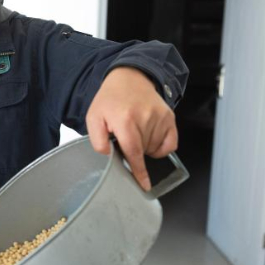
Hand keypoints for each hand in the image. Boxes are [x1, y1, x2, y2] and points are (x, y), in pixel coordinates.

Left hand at [85, 67, 177, 190]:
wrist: (129, 78)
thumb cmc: (110, 100)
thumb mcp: (94, 117)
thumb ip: (96, 139)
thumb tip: (107, 155)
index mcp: (125, 120)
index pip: (134, 152)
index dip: (139, 171)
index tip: (144, 185)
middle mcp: (145, 118)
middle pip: (143, 152)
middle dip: (133, 150)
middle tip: (125, 134)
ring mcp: (160, 117)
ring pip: (155, 149)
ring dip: (145, 146)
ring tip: (136, 129)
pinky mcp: (170, 117)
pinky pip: (170, 144)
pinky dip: (161, 146)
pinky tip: (150, 136)